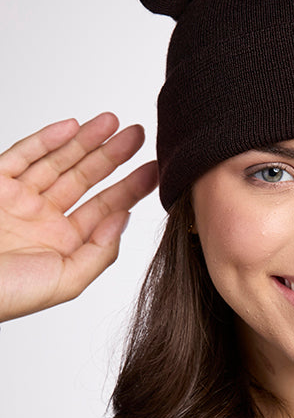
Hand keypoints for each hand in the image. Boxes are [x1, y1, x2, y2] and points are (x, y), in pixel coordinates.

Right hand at [0, 113, 157, 320]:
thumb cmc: (7, 294)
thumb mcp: (67, 281)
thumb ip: (100, 251)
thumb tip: (124, 218)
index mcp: (63, 244)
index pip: (104, 210)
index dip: (130, 188)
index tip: (154, 170)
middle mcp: (43, 219)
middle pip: (85, 180)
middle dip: (113, 157)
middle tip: (139, 136)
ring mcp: (19, 199)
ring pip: (58, 162)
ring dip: (86, 142)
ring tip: (115, 123)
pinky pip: (22, 154)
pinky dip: (46, 139)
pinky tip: (72, 127)